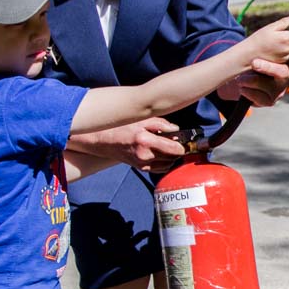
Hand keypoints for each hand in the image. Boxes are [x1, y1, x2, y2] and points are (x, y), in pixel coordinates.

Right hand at [69, 117, 186, 167]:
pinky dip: (164, 162)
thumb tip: (176, 130)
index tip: (184, 141)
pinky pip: (159, 168)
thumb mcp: (141, 120)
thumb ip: (161, 124)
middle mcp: (145, 155)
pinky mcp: (141, 168)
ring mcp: (142, 164)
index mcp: (145, 141)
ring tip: (167, 146)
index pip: (174, 149)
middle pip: (173, 158)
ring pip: (168, 164)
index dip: (183, 146)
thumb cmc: (121, 127)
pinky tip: (160, 153)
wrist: (104, 140)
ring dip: (171, 156)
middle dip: (177, 150)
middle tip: (176, 141)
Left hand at [219, 39, 288, 108]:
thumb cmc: (256, 62)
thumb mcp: (264, 46)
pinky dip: (247, 91)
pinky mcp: (269, 101)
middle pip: (283, 73)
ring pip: (267, 85)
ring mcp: (279, 91)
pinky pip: (258, 97)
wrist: (239, 82)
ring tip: (240, 78)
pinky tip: (242, 88)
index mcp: (288, 64)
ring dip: (251, 80)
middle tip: (254, 63)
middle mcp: (286, 78)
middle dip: (268, 68)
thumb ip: (279, 33)